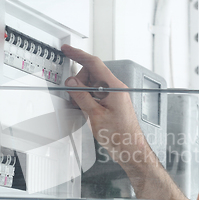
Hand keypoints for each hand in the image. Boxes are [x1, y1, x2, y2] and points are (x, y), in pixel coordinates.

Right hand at [61, 44, 153, 166]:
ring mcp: (114, 96)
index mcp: (114, 87)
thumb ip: (82, 96)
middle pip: (92, 74)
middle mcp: (116, 89)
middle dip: (79, 80)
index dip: (79, 55)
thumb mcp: (95, 115)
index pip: (94, 64)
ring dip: (82, 91)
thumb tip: (72, 84)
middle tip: (71, 92)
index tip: (68, 50)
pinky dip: (87, 98)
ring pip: (93, 84)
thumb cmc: (120, 135)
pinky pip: (97, 94)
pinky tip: (83, 108)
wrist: (130, 149)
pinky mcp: (112, 104)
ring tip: (78, 104)